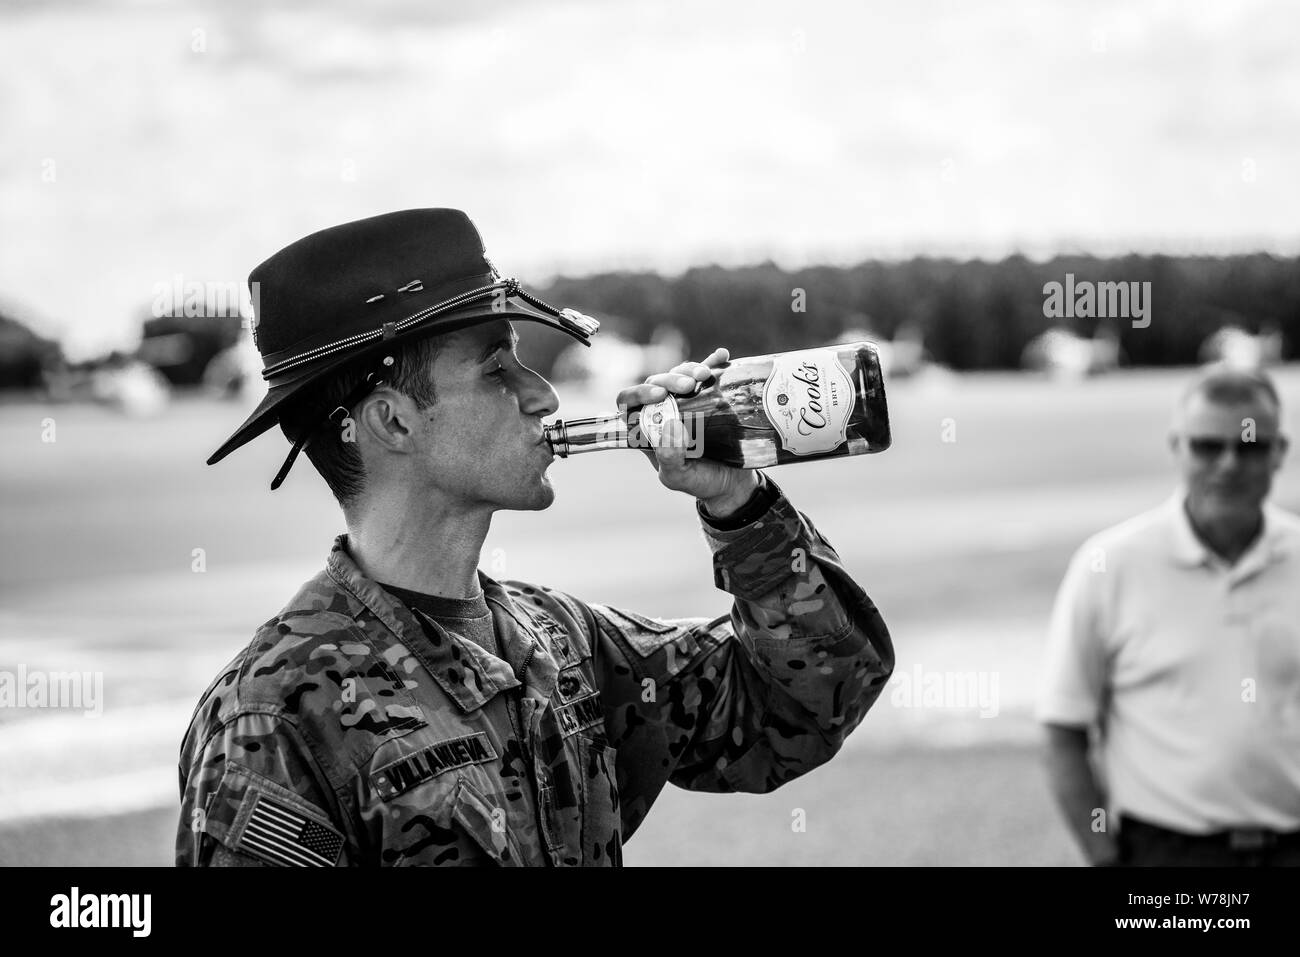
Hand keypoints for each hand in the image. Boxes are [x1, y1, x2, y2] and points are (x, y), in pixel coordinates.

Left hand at [614, 347, 759, 510]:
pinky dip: (713, 362)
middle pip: (654, 383)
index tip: (660, 394)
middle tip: (689, 385)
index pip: (627, 403)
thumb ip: (668, 459)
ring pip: (678, 373)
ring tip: (706, 375)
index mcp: (646, 429)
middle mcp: (662, 411)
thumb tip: (669, 425)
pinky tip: (722, 356)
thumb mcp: (678, 477)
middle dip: (669, 379)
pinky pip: (707, 374)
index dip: (637, 394)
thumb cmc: (699, 482)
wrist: (732, 483)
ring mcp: (685, 401)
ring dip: (690, 369)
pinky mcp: (709, 395)